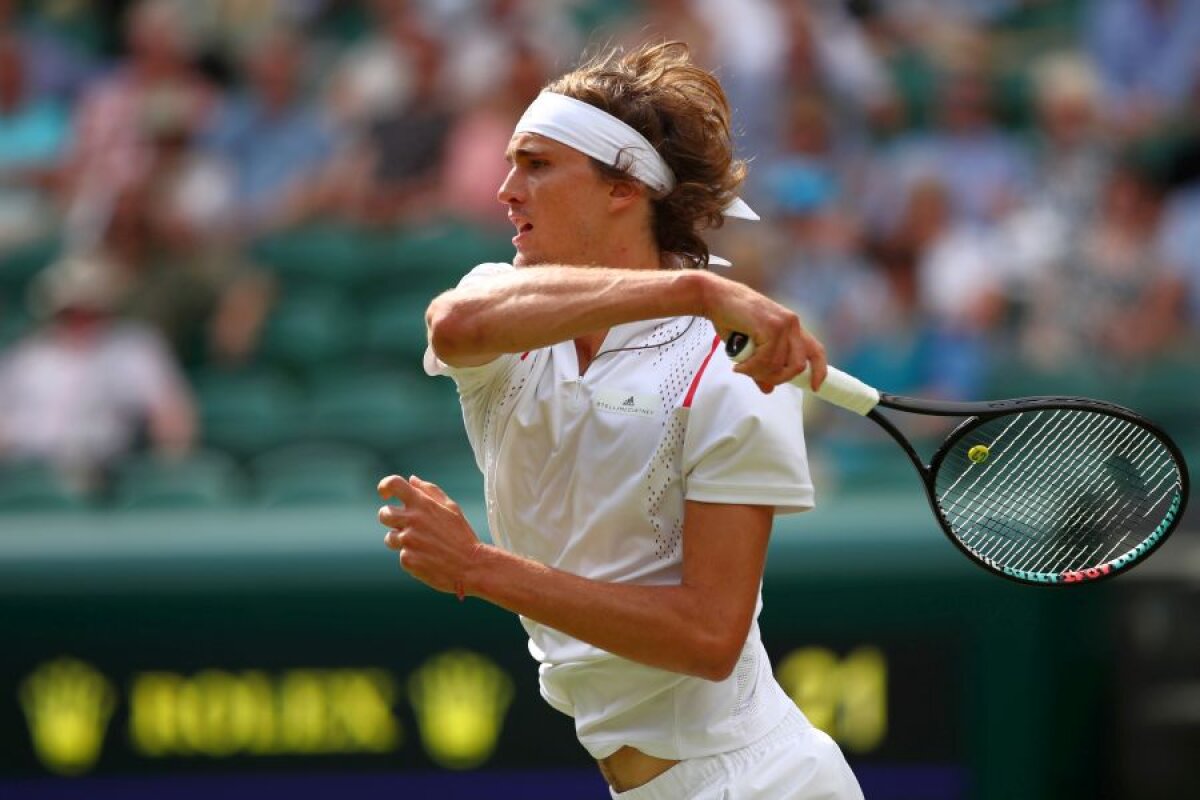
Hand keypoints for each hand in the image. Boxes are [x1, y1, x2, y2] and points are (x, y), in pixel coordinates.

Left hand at [378, 475, 483, 597]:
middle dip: (390, 518)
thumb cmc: (462, 535)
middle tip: (404, 525)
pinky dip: (412, 557)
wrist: (471, 566)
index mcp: (422, 504)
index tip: (385, 494)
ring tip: (423, 545)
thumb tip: (412, 479)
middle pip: (384, 514)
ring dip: (401, 540)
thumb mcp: (451, 508)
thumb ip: (430, 491)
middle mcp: (412, 520)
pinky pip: (402, 555)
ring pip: (390, 538)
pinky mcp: (407, 559)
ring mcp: (408, 541)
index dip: (385, 486)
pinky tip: (428, 558)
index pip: (394, 484)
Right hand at [704, 276, 826, 392]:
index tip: (814, 387)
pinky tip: (739, 365)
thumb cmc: (732, 318)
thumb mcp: (751, 346)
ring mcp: (783, 325)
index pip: (816, 350)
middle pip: (798, 365)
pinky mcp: (771, 327)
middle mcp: (792, 324)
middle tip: (759, 377)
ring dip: (758, 373)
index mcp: (792, 327)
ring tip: (743, 368)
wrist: (716, 298)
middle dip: (778, 378)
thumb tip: (768, 388)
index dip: (819, 371)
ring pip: (778, 365)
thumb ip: (762, 366)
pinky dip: (750, 368)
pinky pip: (765, 359)